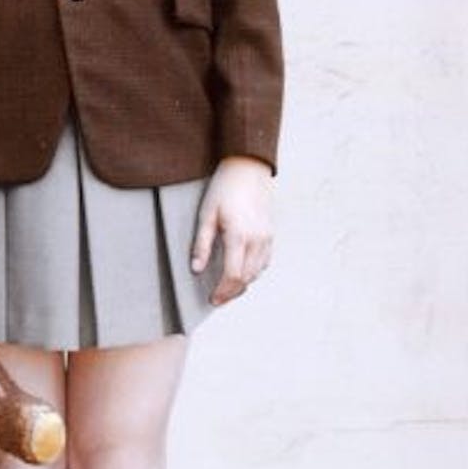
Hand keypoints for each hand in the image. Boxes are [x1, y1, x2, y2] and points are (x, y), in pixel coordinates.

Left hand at [191, 155, 273, 306]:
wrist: (248, 168)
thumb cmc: (224, 188)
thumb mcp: (206, 214)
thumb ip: (201, 244)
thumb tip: (196, 269)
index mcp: (239, 235)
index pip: (233, 276)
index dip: (223, 292)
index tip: (212, 300)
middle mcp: (257, 240)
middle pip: (247, 279)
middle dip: (232, 292)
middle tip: (217, 298)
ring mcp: (267, 237)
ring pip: (257, 272)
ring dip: (243, 283)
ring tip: (227, 287)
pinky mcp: (271, 234)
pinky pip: (264, 262)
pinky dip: (253, 271)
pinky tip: (241, 270)